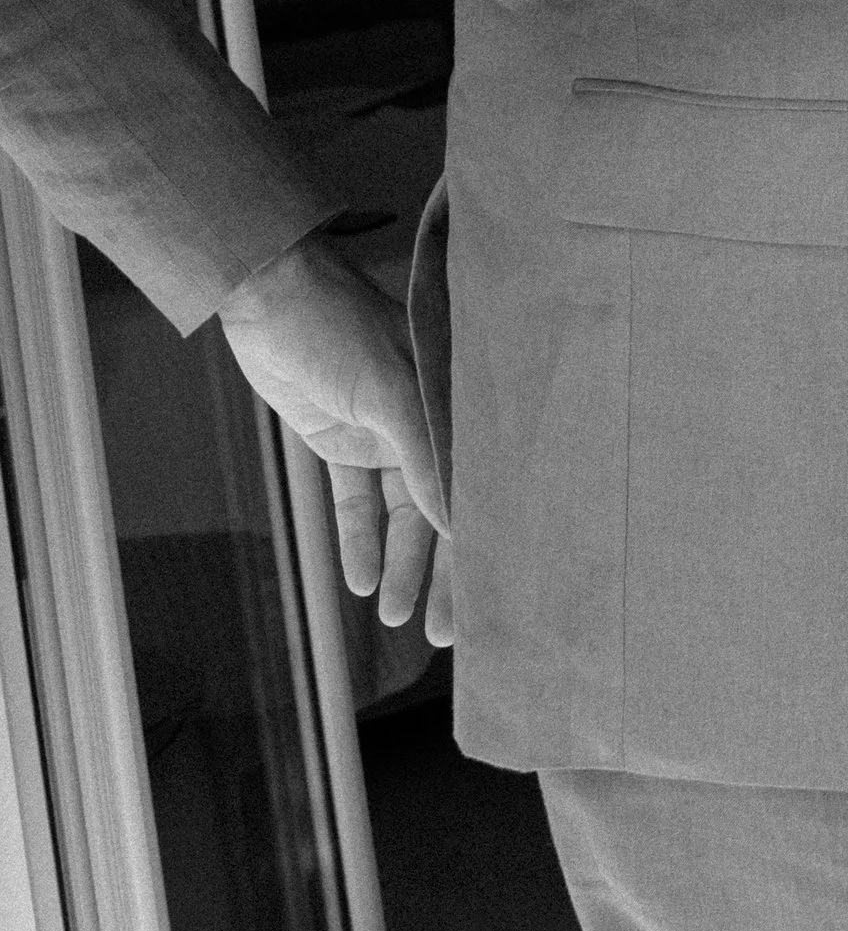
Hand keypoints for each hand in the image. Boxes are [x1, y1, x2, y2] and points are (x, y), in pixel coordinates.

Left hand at [219, 236, 453, 645]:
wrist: (267, 297)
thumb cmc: (340, 326)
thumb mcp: (391, 388)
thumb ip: (426, 455)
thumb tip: (458, 524)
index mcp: (456, 400)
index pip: (482, 480)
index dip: (488, 537)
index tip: (496, 593)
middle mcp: (428, 421)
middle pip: (443, 512)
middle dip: (443, 573)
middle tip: (444, 633)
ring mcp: (385, 434)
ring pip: (401, 517)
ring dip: (400, 568)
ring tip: (397, 617)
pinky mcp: (342, 443)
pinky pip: (356, 504)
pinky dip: (359, 541)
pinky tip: (360, 583)